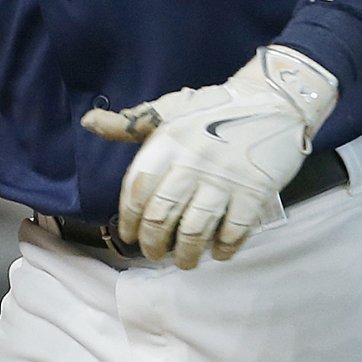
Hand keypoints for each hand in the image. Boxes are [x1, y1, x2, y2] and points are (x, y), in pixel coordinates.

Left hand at [81, 46, 339, 267]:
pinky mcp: (255, 192)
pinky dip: (223, 249)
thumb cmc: (213, 107)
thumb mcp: (168, 109)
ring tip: (183, 261)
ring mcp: (224, 179)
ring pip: (195, 231)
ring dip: (186, 254)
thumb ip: (128, 124)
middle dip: (154, 244)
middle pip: (162, 216)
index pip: (137, 191)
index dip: (129, 219)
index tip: (130, 236)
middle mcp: (191, 163)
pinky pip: (234, 232)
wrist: (272, 100)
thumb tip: (88, 122)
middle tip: (154, 254)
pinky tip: (218, 253)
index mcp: (167, 143)